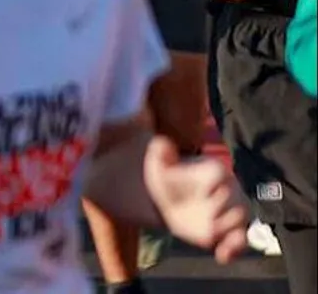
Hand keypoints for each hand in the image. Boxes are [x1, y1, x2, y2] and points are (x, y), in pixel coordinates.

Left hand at [145, 136, 250, 263]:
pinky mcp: (228, 231)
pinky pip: (240, 241)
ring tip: (212, 238)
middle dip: (224, 212)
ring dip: (230, 232)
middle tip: (209, 221)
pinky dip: (234, 249)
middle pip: (237, 202)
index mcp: (213, 171)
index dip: (216, 186)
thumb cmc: (167, 179)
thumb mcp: (159, 165)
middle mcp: (228, 190)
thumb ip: (160, 153)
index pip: (221, 176)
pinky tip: (222, 256)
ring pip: (241, 222)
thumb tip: (161, 143)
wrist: (169, 201)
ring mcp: (231, 212)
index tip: (205, 195)